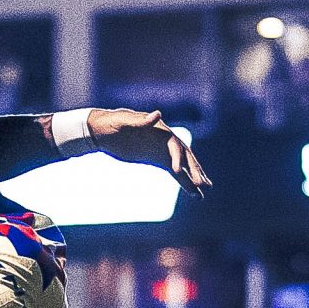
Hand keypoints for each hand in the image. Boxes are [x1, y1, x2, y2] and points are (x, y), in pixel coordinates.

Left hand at [87, 109, 211, 195]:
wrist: (103, 130)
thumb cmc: (113, 123)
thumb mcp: (124, 120)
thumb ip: (141, 120)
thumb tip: (158, 114)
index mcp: (160, 130)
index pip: (174, 145)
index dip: (177, 158)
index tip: (177, 172)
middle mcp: (165, 140)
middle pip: (184, 156)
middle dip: (194, 170)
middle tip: (203, 185)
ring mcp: (162, 151)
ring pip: (183, 166)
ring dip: (193, 178)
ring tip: (204, 192)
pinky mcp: (157, 159)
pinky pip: (175, 172)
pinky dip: (183, 181)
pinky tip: (193, 193)